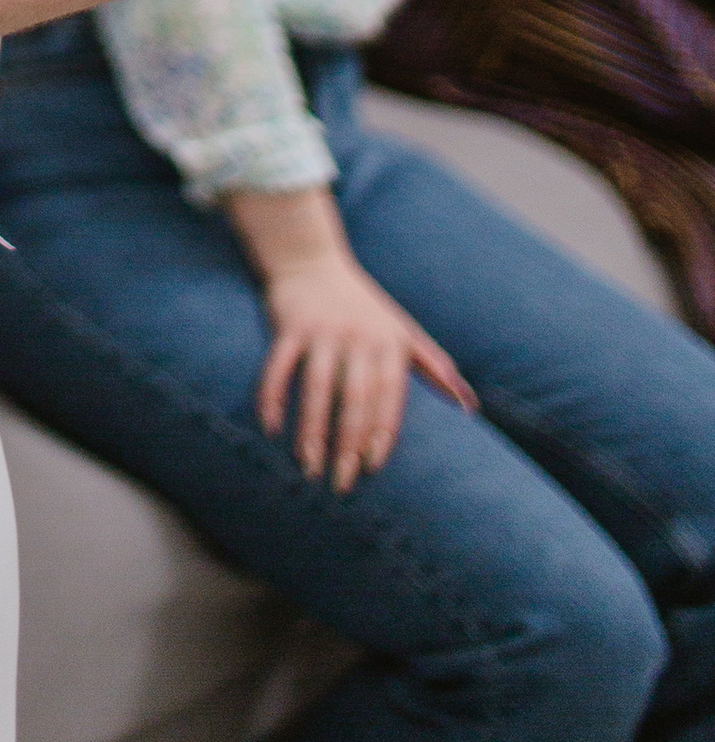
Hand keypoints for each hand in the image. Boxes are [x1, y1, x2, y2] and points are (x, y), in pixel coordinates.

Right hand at [227, 189, 476, 490]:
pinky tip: (271, 428)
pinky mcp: (289, 326)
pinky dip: (272, 398)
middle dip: (347, 443)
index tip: (372, 466)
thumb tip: (471, 406)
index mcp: (388, 342)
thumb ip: (434, 367)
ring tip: (308, 466)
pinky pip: (278, 367)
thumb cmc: (363, 304)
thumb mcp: (403, 330)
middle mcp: (357, 337)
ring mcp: (321, 331)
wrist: (311, 259)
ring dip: (311, 430)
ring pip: (316, 389)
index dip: (381, 432)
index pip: (389, 396)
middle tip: (341, 483)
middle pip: (354, 399)